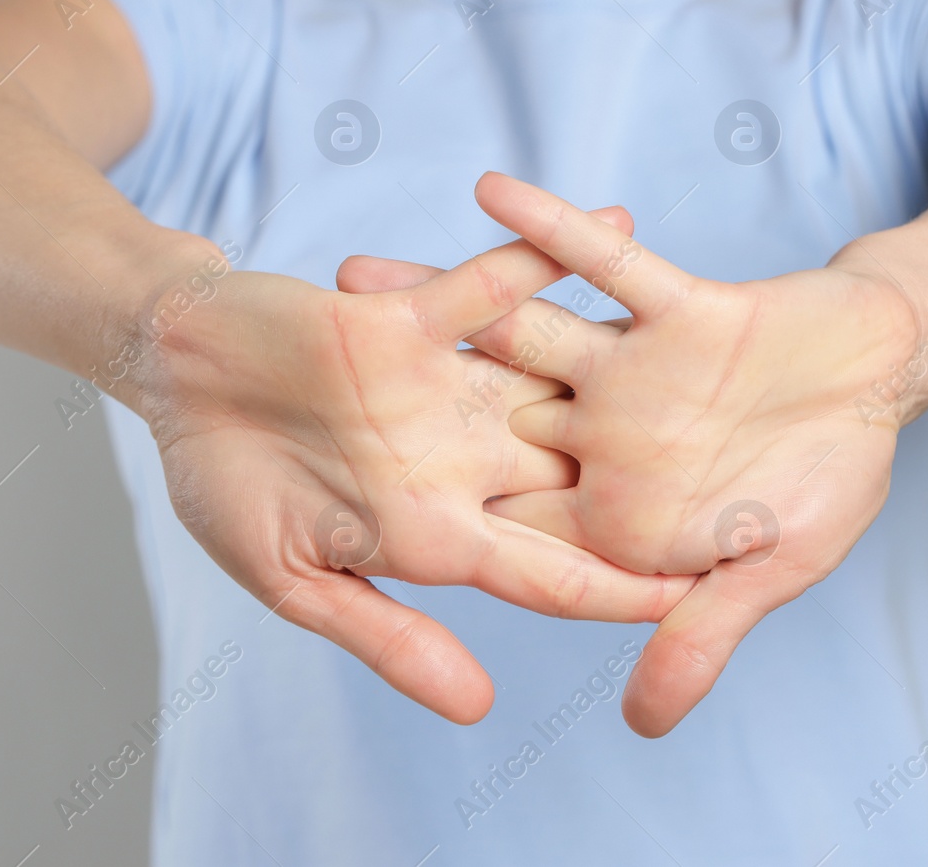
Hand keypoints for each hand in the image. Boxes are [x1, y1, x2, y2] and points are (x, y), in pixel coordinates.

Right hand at [131, 211, 693, 724]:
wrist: (169, 375)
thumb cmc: (219, 482)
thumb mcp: (294, 577)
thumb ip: (386, 632)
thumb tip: (477, 709)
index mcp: (435, 531)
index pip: (552, 573)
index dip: (623, 590)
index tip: (702, 605)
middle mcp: (458, 459)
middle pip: (579, 482)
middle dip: (660, 489)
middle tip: (758, 488)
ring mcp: (444, 385)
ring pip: (556, 381)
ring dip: (633, 370)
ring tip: (733, 354)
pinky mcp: (416, 315)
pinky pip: (496, 281)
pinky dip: (547, 250)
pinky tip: (620, 218)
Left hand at [339, 174, 921, 734]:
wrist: (888, 377)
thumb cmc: (835, 482)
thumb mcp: (771, 570)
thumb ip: (701, 634)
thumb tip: (647, 726)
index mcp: (618, 507)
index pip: (509, 525)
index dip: (423, 521)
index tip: (325, 516)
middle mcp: (604, 435)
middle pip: (477, 421)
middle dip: (391, 402)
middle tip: (294, 382)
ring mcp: (627, 367)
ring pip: (515, 331)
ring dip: (440, 298)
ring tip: (348, 274)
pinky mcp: (666, 304)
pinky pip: (599, 264)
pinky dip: (551, 233)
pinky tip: (488, 193)